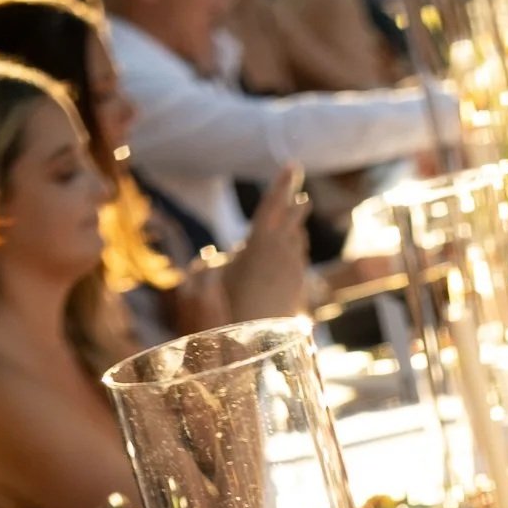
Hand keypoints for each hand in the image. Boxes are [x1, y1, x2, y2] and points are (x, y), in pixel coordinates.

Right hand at [220, 166, 307, 322]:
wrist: (253, 343)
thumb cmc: (225, 310)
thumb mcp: (207, 281)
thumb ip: (207, 266)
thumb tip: (209, 261)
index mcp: (260, 241)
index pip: (273, 204)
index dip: (282, 183)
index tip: (292, 165)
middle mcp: (282, 251)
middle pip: (293, 217)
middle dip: (295, 201)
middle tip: (300, 187)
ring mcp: (295, 269)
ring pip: (298, 240)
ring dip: (295, 228)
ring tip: (298, 213)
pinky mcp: (300, 287)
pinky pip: (299, 261)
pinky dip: (295, 252)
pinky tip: (295, 249)